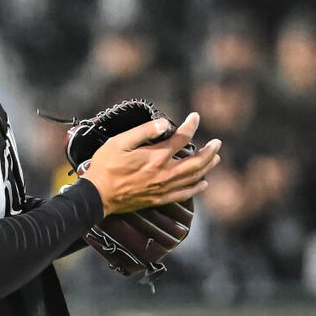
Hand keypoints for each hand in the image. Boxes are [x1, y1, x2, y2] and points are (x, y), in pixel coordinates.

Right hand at [79, 112, 221, 216]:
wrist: (98, 195)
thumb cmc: (106, 166)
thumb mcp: (120, 142)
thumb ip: (144, 131)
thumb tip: (165, 123)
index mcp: (156, 156)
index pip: (182, 138)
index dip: (191, 125)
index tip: (195, 117)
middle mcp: (165, 173)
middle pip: (196, 162)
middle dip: (210, 151)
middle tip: (218, 143)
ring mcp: (164, 188)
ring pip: (194, 177)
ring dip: (208, 167)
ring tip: (216, 159)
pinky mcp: (159, 199)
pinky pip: (185, 194)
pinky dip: (197, 188)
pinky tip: (203, 183)